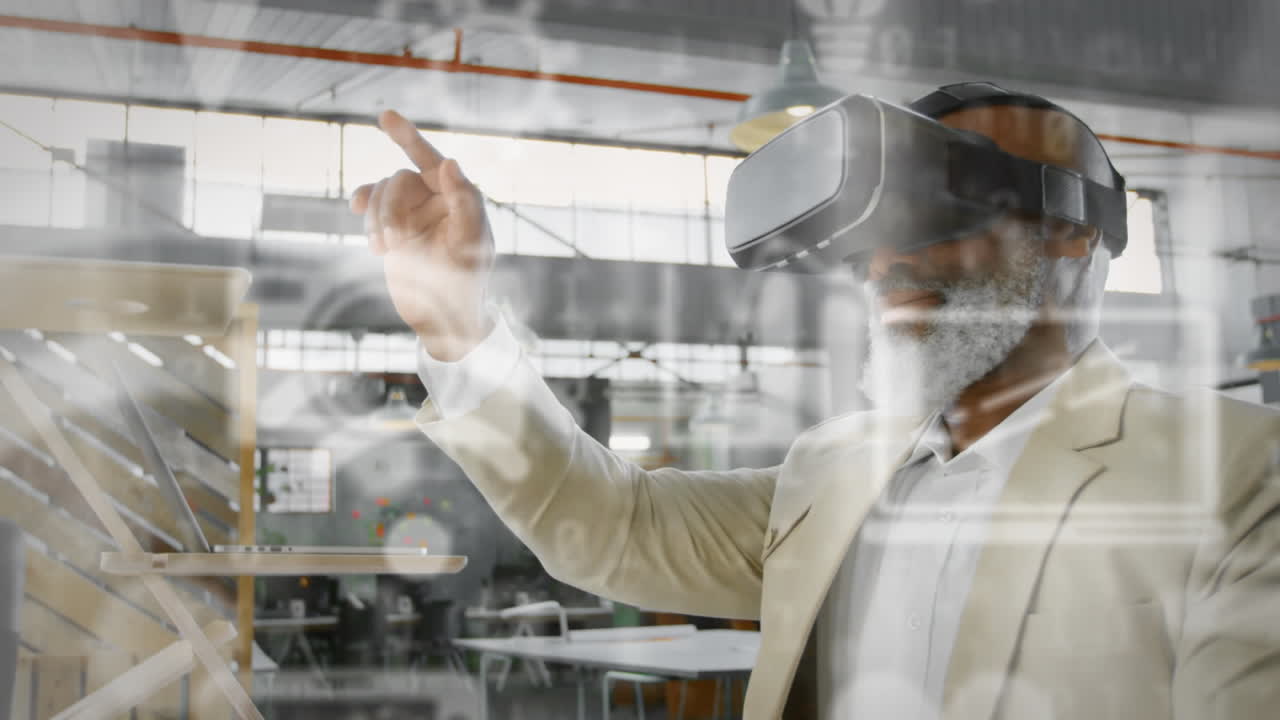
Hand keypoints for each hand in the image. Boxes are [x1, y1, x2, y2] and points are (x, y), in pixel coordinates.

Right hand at [350, 110, 495, 360]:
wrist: (443, 317)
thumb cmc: (465, 283)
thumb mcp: (469, 244)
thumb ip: (464, 202)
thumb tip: (450, 162)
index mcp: (460, 196)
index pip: (432, 159)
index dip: (408, 136)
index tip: (385, 117)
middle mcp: (436, 198)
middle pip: (399, 179)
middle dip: (391, 205)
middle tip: (395, 240)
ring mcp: (412, 212)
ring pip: (381, 193)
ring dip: (377, 217)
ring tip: (387, 248)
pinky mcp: (392, 227)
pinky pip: (370, 207)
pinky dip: (366, 220)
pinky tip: (374, 246)